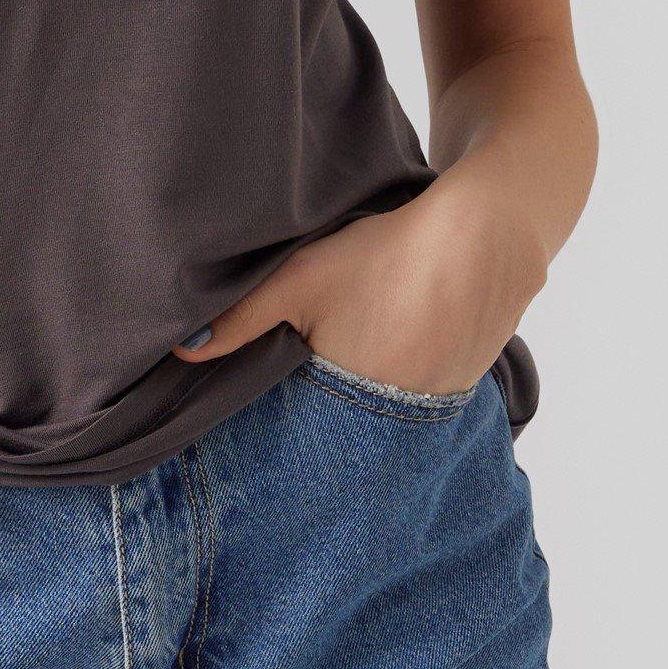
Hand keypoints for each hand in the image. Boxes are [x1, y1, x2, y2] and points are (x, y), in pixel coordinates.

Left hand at [173, 180, 543, 399]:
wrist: (484, 231)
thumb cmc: (385, 252)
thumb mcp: (302, 278)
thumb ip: (241, 317)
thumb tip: (184, 352)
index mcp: (357, 399)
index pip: (312, 437)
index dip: (294, 428)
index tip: (282, 416)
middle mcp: (405, 417)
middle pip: (353, 430)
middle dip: (330, 420)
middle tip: (318, 389)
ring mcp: (444, 404)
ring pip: (392, 417)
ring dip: (372, 403)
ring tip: (363, 363)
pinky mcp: (470, 386)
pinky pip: (426, 401)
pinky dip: (409, 385)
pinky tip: (402, 349)